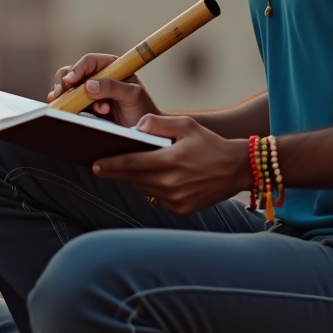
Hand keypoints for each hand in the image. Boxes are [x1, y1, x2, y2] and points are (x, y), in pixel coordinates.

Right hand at [47, 54, 158, 126]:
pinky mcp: (85, 106)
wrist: (144, 130)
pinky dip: (67, 106)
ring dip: (68, 97)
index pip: (89, 61)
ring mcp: (90, 91)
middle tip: (60, 94)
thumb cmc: (142, 109)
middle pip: (73, 72)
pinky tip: (71, 113)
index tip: (71, 81)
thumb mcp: (132, 95)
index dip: (77, 69)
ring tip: (77, 109)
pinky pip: (69, 103)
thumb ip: (112, 87)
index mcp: (111, 66)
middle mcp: (98, 76)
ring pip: (68, 88)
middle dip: (65, 82)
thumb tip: (88, 85)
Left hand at [92, 115, 251, 213]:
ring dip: (132, 179)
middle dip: (115, 172)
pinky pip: (157, 199)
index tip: (94, 164)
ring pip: (143, 189)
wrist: (237, 168)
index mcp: (169, 161)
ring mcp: (176, 199)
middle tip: (99, 167)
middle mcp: (170, 183)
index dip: (110, 164)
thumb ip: (158, 124)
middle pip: (132, 178)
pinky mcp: (182, 209)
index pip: (130, 163)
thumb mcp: (186, 125)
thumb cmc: (210, 143)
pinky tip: (150, 179)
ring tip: (123, 170)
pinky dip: (150, 189)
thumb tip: (136, 128)